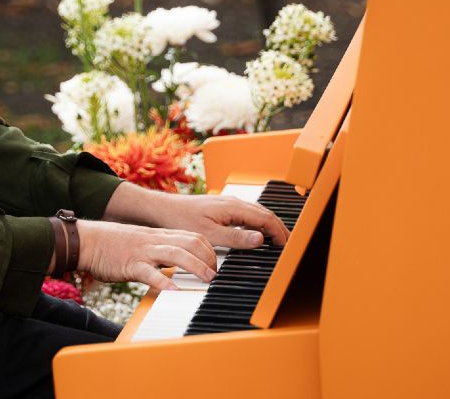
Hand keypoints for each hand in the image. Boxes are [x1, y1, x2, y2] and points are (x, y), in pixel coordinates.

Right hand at [74, 220, 217, 293]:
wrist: (86, 240)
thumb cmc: (112, 244)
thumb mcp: (141, 241)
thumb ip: (159, 249)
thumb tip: (177, 261)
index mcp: (159, 235)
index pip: (193, 237)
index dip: (209, 251)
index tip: (214, 266)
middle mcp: (155, 240)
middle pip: (191, 242)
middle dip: (208, 259)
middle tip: (215, 276)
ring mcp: (143, 251)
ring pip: (176, 253)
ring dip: (195, 267)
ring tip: (207, 280)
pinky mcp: (130, 264)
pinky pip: (150, 273)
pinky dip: (164, 282)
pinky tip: (174, 291)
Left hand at [103, 183, 288, 249]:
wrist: (162, 209)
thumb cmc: (182, 219)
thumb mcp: (210, 234)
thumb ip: (236, 238)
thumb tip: (260, 239)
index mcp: (233, 207)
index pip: (266, 218)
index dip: (279, 232)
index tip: (286, 246)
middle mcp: (233, 202)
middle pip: (265, 213)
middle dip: (278, 228)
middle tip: (287, 244)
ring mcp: (228, 203)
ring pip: (256, 212)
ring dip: (269, 224)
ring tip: (276, 239)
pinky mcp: (221, 207)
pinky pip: (247, 213)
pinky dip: (258, 222)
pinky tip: (255, 232)